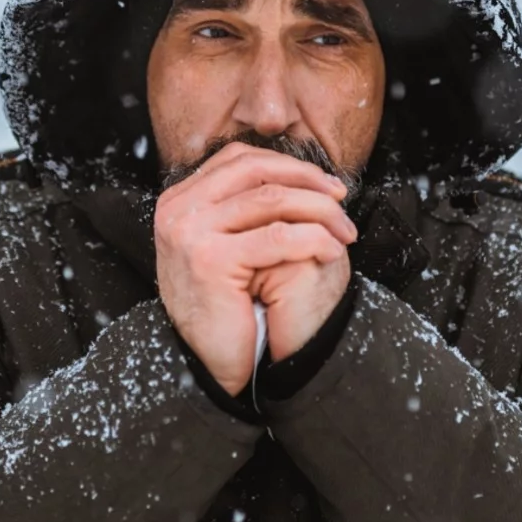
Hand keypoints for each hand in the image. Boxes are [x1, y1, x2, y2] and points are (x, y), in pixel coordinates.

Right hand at [154, 143, 356, 394]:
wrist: (207, 362)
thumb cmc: (224, 307)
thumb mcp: (222, 245)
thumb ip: (239, 208)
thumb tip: (293, 173)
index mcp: (178, 201)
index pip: (240, 159)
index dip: (288, 165)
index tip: (324, 184)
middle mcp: (177, 210)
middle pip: (255, 170)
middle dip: (308, 180)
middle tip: (341, 199)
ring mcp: (189, 232)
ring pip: (271, 200)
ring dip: (319, 211)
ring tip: (344, 230)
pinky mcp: (210, 260)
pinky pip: (277, 237)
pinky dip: (313, 239)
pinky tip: (331, 251)